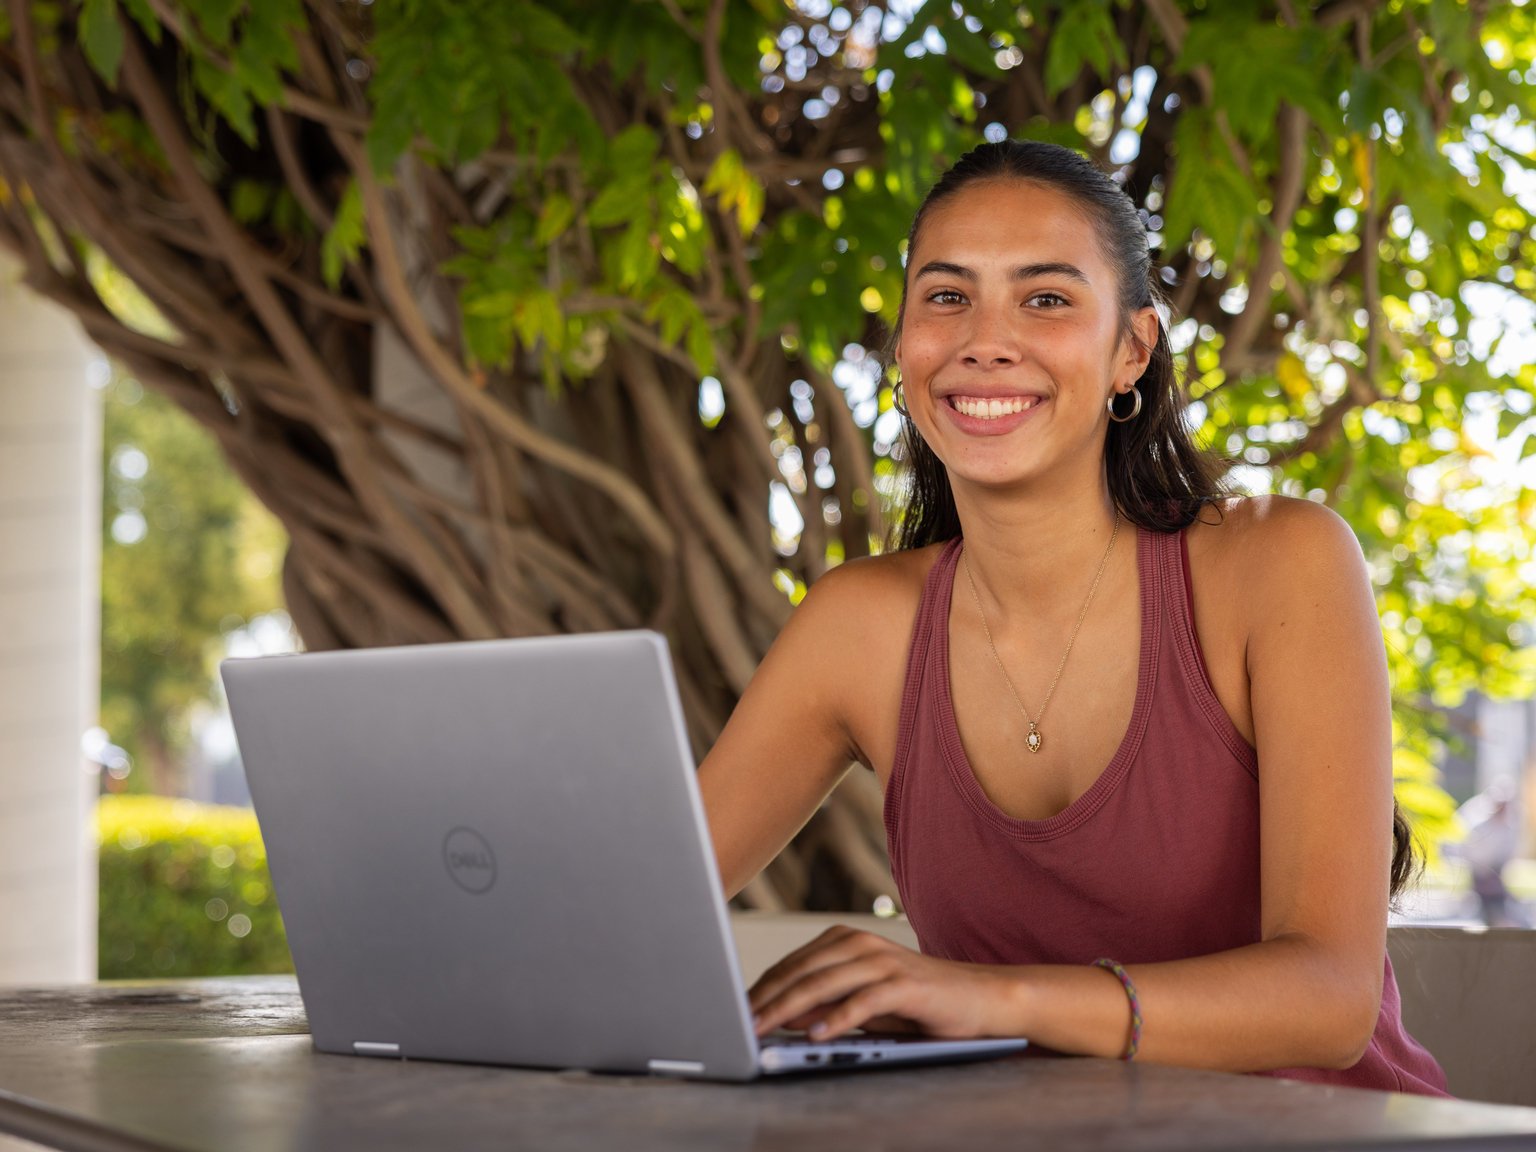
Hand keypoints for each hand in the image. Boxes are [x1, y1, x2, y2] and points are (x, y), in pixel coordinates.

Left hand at [748, 926, 1022, 1040]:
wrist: (979, 998)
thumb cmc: (916, 1004)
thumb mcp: (861, 1003)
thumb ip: (823, 1003)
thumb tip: (778, 1016)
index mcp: (844, 940)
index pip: (791, 965)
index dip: (760, 989)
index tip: (732, 1012)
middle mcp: (860, 943)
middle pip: (801, 972)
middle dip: (766, 1000)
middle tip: (736, 1024)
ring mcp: (883, 961)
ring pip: (824, 984)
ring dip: (789, 1009)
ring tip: (763, 1029)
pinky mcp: (904, 984)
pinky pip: (863, 1001)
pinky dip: (837, 1018)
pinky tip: (817, 1035)